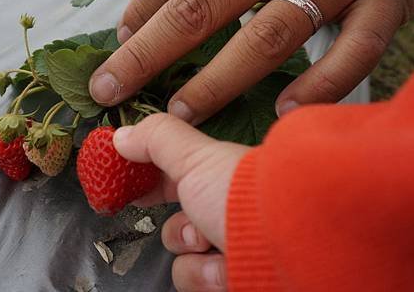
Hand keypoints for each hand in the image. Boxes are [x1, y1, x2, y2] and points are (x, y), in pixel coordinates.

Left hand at [90, 0, 413, 123]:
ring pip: (265, 35)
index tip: (118, 44)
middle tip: (112, 88)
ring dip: (218, 80)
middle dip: (148, 54)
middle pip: (200, 8)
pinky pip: (354, 49)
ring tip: (182, 111)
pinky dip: (322, 84)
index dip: (140, 12)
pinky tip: (286, 113)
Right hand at [114, 114, 248, 290]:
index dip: (153, 183)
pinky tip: (227, 267)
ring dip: (191, 250)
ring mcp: (233, 247)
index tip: (131, 187)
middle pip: (180, 224)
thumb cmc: (248, 197)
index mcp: (223, 179)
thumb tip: (121, 135)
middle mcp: (230, 213)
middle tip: (189, 224)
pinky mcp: (234, 276)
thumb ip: (157, 140)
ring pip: (184, 255)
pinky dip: (206, 275)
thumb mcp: (195, 158)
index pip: (179, 178)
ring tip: (211, 241)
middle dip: (179, 227)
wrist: (292, 247)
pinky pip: (198, 280)